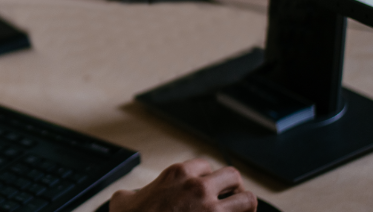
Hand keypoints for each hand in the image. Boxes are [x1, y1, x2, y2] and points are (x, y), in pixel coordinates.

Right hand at [108, 160, 255, 211]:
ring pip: (248, 200)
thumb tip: (131, 196)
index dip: (207, 178)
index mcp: (177, 174)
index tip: (206, 189)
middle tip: (228, 201)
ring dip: (244, 207)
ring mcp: (211, 210)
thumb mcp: (124, 200)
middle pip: (232, 176)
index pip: (205, 165)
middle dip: (233, 189)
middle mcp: (198, 187)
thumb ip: (133, 193)